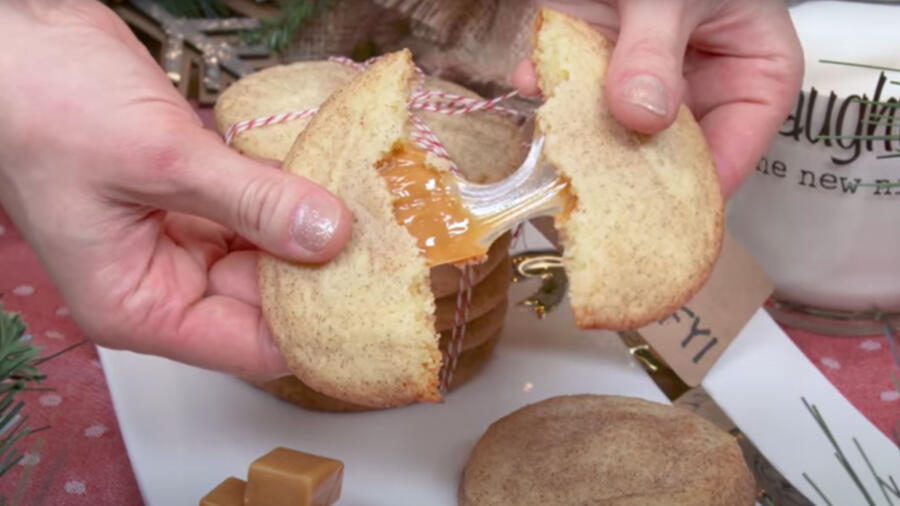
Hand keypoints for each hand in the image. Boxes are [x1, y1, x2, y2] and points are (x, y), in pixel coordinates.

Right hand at [0, 1, 351, 379]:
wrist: (14, 40)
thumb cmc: (42, 105)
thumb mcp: (158, 160)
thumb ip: (251, 200)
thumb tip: (329, 236)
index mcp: (139, 304)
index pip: (249, 347)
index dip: (314, 330)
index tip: (374, 300)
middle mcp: (164, 281)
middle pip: (268, 301)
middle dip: (322, 274)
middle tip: (387, 248)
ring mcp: (183, 237)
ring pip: (270, 253)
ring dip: (314, 232)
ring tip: (375, 214)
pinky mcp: (199, 196)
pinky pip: (261, 209)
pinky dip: (293, 197)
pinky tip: (335, 183)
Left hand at [513, 0, 803, 196]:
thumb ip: (655, 50)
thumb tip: (642, 115)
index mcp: (755, 74)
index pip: (736, 151)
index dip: (697, 189)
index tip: (656, 218)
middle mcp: (702, 88)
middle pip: (670, 153)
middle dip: (628, 171)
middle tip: (591, 196)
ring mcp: (647, 81)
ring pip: (617, 133)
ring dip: (581, 137)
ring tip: (553, 148)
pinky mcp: (600, 67)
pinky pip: (574, 97)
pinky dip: (550, 94)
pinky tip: (529, 84)